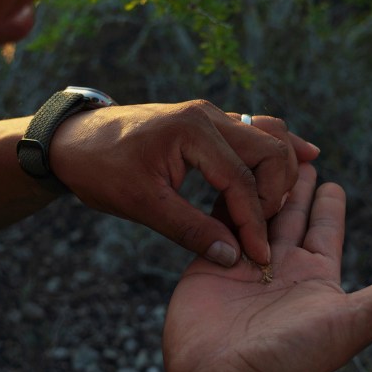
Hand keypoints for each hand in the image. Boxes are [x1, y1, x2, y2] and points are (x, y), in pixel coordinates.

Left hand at [49, 100, 318, 265]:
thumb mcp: (141, 204)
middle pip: (270, 148)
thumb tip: (231, 256)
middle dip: (277, 191)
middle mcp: (208, 116)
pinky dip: (272, 150)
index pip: (241, 180)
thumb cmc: (101, 169)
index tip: (259, 255)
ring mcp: (208, 116)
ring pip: (267, 132)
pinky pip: (252, 130)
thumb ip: (189, 229)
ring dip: (281, 166)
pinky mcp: (205, 123)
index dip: (254, 222)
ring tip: (289, 198)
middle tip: (268, 229)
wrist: (74, 140)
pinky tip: (297, 159)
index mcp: (192, 132)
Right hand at [162, 163, 371, 371]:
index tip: (331, 179)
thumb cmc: (292, 358)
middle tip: (294, 155)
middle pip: (289, 214)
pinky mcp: (210, 262)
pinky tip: (226, 179)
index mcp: (314, 275)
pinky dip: (224, 201)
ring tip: (260, 159)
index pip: (325, 227)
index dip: (329, 203)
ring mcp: (243, 263)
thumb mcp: (351, 322)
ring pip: (255, 213)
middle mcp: (280, 266)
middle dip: (293, 186)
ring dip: (258, 188)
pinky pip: (219, 223)